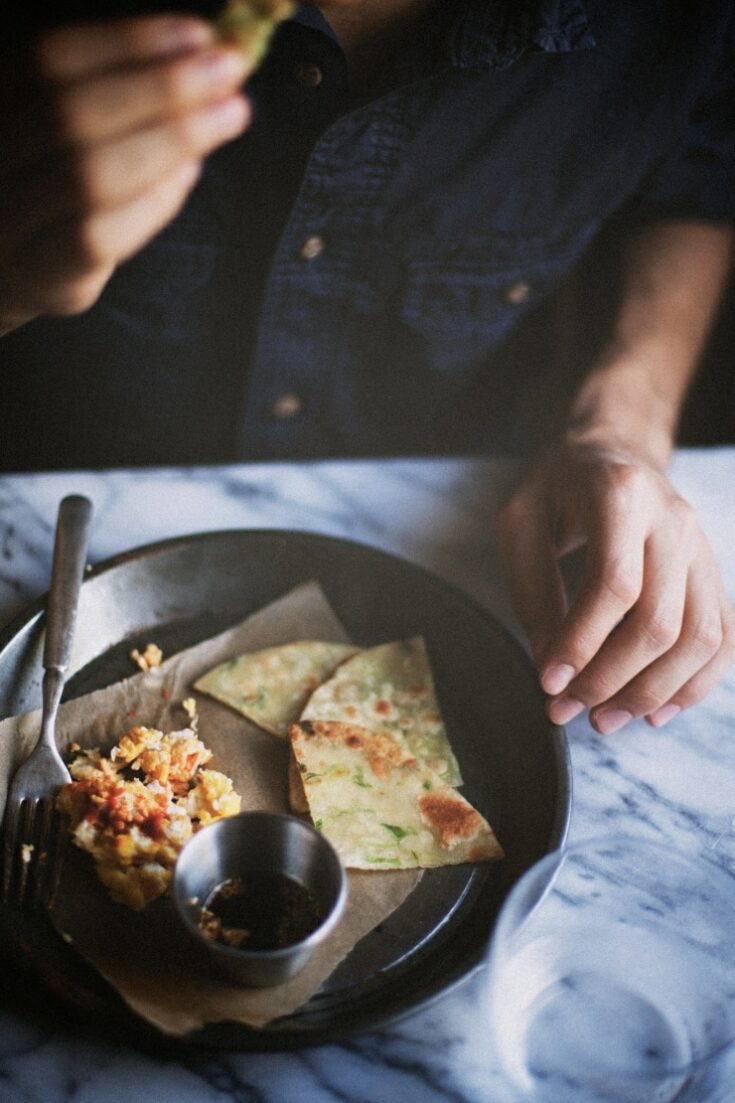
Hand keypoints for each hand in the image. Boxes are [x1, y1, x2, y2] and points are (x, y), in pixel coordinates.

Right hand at [0, 15, 251, 329]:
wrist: (5, 267)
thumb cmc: (48, 181)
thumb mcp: (63, 120)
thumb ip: (116, 88)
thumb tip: (201, 59)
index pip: (48, 59)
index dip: (127, 42)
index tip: (198, 35)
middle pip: (71, 116)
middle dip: (162, 89)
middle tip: (230, 71)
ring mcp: (5, 222)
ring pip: (89, 177)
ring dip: (172, 140)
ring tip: (230, 115)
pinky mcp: (37, 277)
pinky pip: (99, 238)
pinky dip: (154, 201)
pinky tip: (190, 171)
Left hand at [497, 440, 734, 733]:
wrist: (610, 450)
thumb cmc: (556, 488)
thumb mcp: (520, 524)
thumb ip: (534, 593)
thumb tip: (552, 671)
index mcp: (619, 494)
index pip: (614, 585)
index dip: (582, 643)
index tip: (548, 682)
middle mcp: (673, 520)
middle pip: (660, 622)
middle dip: (611, 680)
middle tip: (567, 709)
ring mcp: (702, 547)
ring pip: (700, 638)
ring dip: (651, 692)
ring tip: (604, 719)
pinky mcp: (712, 573)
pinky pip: (723, 639)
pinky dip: (694, 684)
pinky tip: (654, 711)